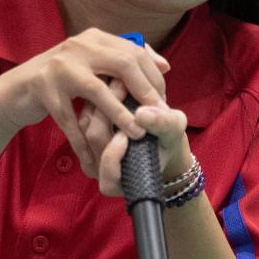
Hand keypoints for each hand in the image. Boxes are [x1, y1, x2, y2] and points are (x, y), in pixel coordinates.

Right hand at [0, 29, 168, 168]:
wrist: (18, 89)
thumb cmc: (64, 78)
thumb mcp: (94, 62)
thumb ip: (125, 61)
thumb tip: (165, 65)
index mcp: (94, 38)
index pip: (133, 51)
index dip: (153, 76)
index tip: (164, 99)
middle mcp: (78, 47)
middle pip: (122, 63)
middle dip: (145, 91)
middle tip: (159, 114)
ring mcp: (59, 68)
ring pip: (98, 91)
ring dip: (121, 115)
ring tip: (138, 134)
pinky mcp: (44, 91)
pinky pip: (70, 119)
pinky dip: (84, 140)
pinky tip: (96, 157)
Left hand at [81, 78, 190, 196]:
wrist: (160, 134)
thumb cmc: (169, 138)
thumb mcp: (173, 131)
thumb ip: (162, 126)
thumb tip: (142, 114)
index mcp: (115, 181)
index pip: (107, 169)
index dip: (117, 148)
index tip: (137, 120)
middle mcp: (96, 167)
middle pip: (93, 136)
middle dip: (111, 108)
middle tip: (126, 85)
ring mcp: (87, 147)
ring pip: (86, 120)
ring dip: (104, 97)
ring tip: (122, 77)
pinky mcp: (85, 126)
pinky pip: (85, 110)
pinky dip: (100, 93)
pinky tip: (115, 77)